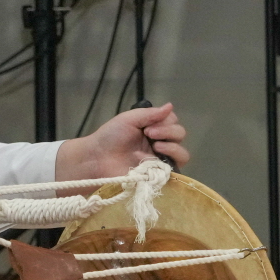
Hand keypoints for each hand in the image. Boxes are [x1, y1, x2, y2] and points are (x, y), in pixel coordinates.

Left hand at [54, 102, 188, 183]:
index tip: (149, 124)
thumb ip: (150, 113)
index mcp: (153, 128)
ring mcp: (160, 160)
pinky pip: (176, 168)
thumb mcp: (129, 119)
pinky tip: (155, 155)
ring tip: (156, 145)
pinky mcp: (158, 175)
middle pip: (180, 135)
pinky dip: (171, 159)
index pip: (172, 121)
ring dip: (173, 146)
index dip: (166, 120)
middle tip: (149, 133)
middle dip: (168, 131)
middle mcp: (159, 143)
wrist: (98, 158)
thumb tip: (170, 105)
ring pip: (182, 153)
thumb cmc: (110, 137)